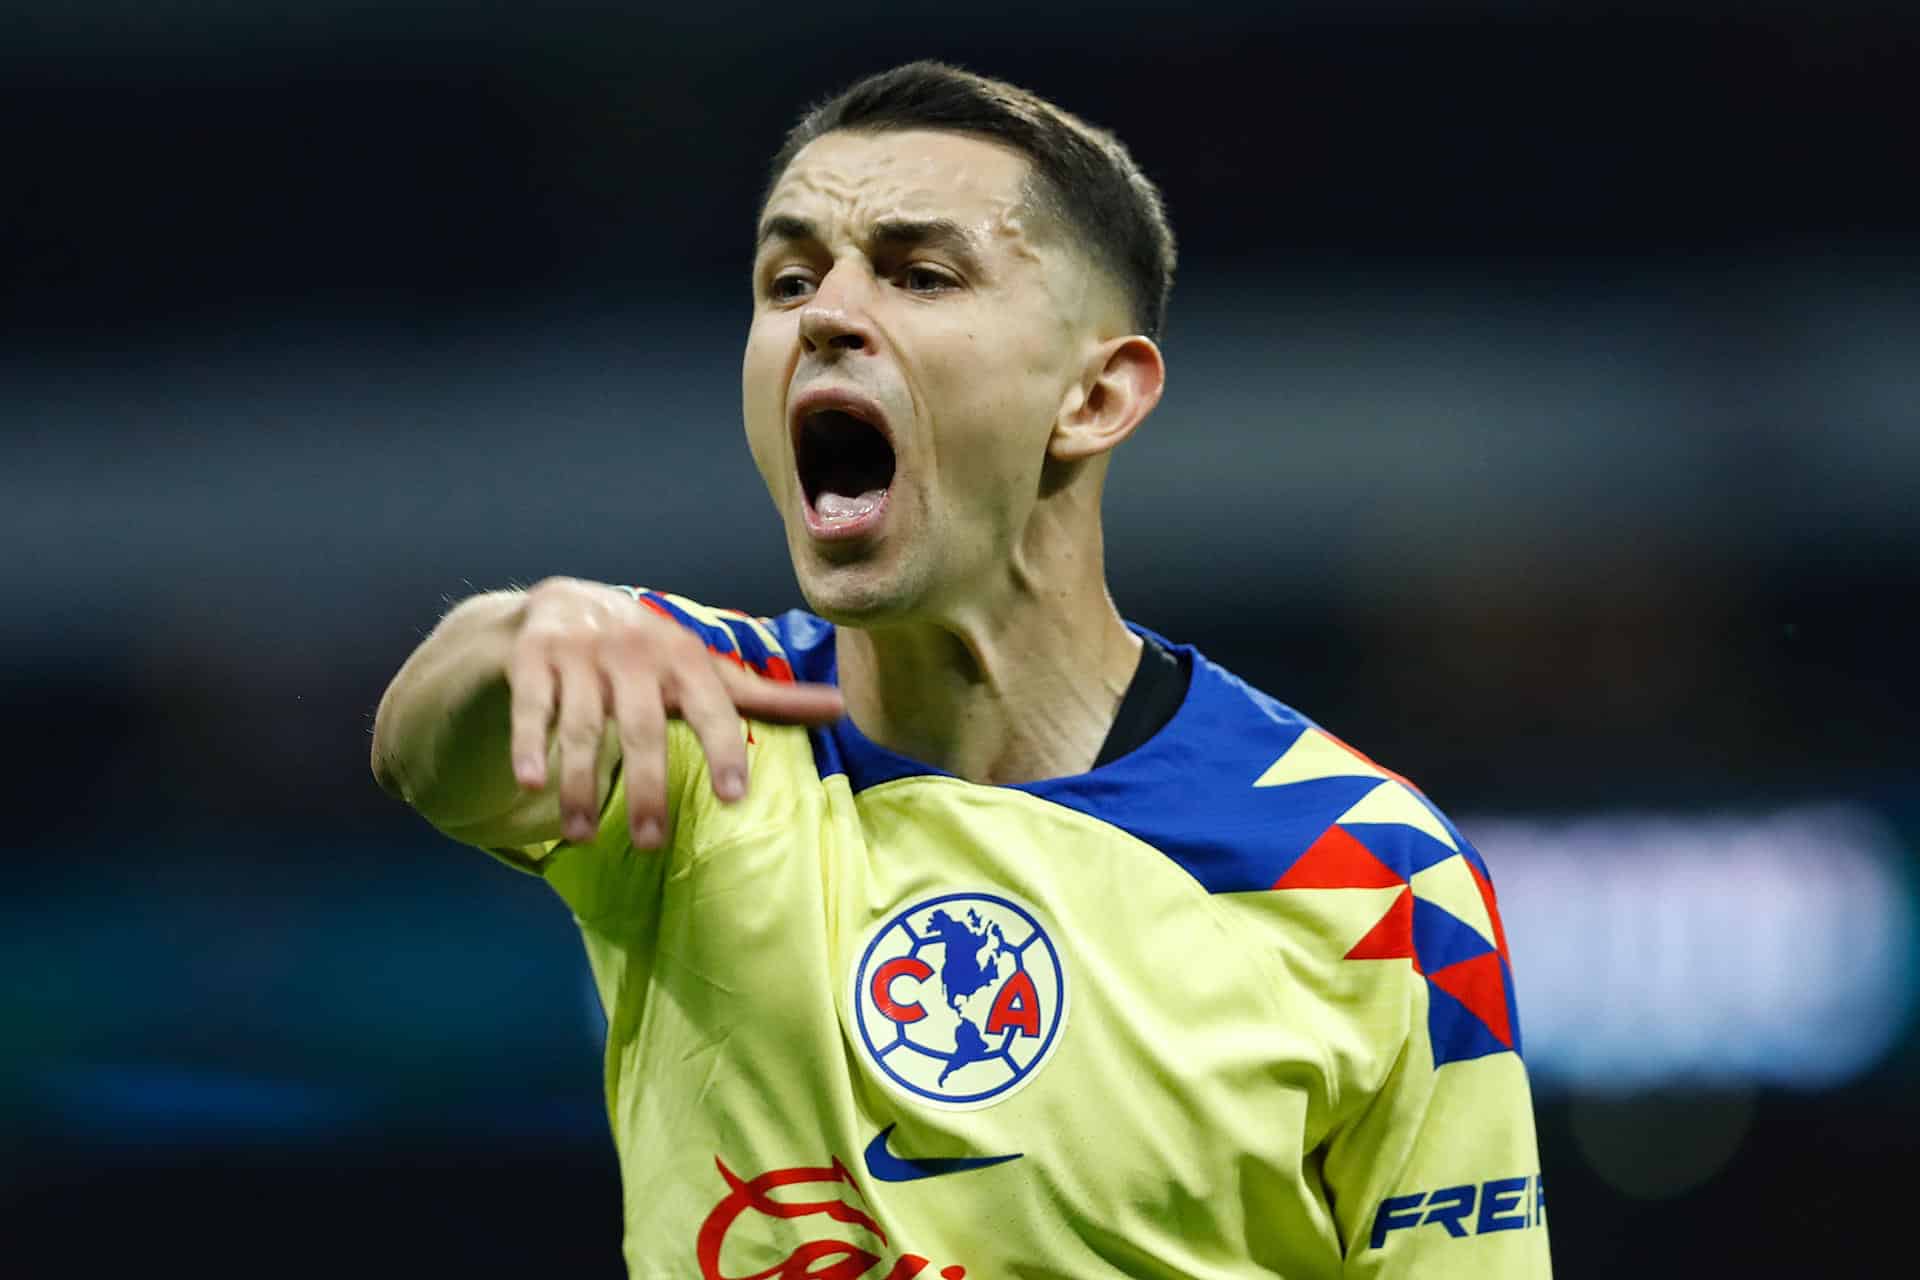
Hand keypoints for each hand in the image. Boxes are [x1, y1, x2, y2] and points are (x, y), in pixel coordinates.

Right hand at [506, 578, 842, 848]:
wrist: (564, 601)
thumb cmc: (651, 654)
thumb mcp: (706, 671)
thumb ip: (767, 698)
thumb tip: (841, 708)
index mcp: (685, 658)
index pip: (712, 705)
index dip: (726, 747)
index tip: (736, 797)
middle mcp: (635, 653)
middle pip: (643, 726)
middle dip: (646, 785)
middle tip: (650, 842)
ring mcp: (581, 655)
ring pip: (583, 726)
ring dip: (580, 782)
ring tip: (580, 836)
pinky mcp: (534, 659)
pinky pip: (532, 707)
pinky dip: (530, 743)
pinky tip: (530, 783)